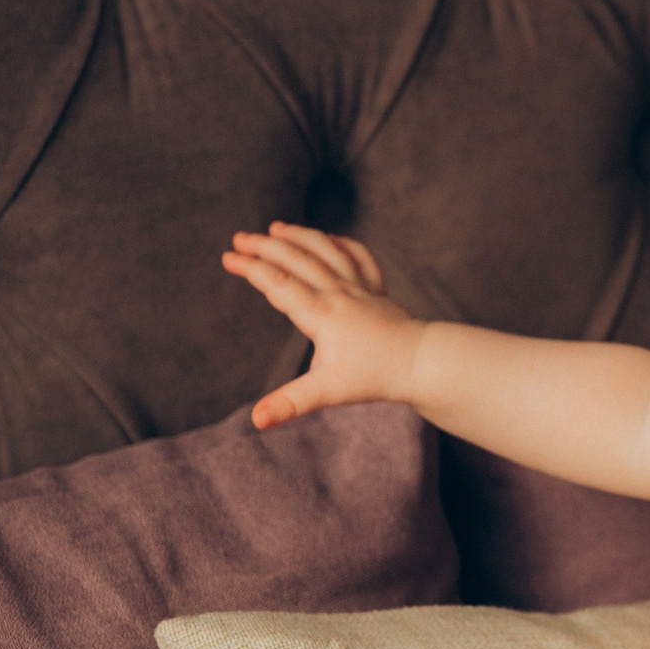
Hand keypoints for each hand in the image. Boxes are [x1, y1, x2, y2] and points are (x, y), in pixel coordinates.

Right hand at [221, 222, 421, 427]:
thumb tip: (256, 420)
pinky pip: (359, 257)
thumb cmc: (374, 377)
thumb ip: (290, 403)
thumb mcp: (327, 392)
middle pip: (298, 259)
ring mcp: (360, 287)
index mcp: (321, 314)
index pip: (278, 284)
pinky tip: (329, 239)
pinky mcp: (377, 290)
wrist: (422, 363)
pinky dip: (341, 244)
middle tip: (239, 237)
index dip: (251, 268)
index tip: (228, 257)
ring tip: (276, 228)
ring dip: (300, 237)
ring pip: (327, 251)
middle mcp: (339, 293)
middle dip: (266, 246)